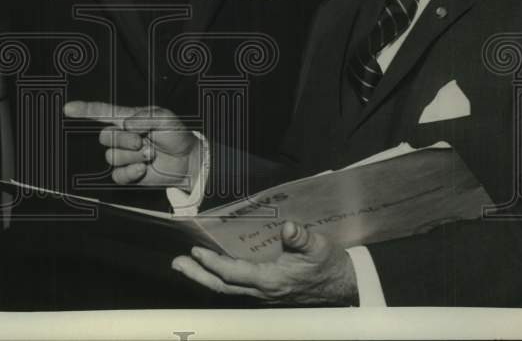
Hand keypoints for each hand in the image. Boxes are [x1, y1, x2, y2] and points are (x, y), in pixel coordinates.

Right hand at [63, 101, 201, 188]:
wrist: (187, 161)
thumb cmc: (176, 135)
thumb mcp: (165, 118)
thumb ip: (145, 117)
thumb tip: (126, 124)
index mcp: (128, 119)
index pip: (101, 113)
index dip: (84, 110)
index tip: (68, 109)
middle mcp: (122, 136)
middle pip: (105, 137)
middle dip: (124, 140)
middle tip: (144, 141)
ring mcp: (124, 155)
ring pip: (112, 157)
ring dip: (133, 156)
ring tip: (150, 154)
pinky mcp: (128, 173)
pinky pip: (117, 175)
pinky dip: (131, 172)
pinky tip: (144, 169)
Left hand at [171, 221, 358, 304]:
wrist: (344, 287)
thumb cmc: (330, 265)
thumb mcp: (319, 246)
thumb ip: (302, 237)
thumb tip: (288, 227)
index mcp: (272, 281)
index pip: (235, 274)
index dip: (213, 263)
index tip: (196, 250)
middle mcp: (263, 291)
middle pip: (223, 287)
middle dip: (198, 275)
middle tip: (177, 263)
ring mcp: (263, 294)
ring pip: (227, 288)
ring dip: (204, 276)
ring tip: (185, 264)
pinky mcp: (266, 291)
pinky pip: (236, 286)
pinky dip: (219, 276)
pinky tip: (211, 265)